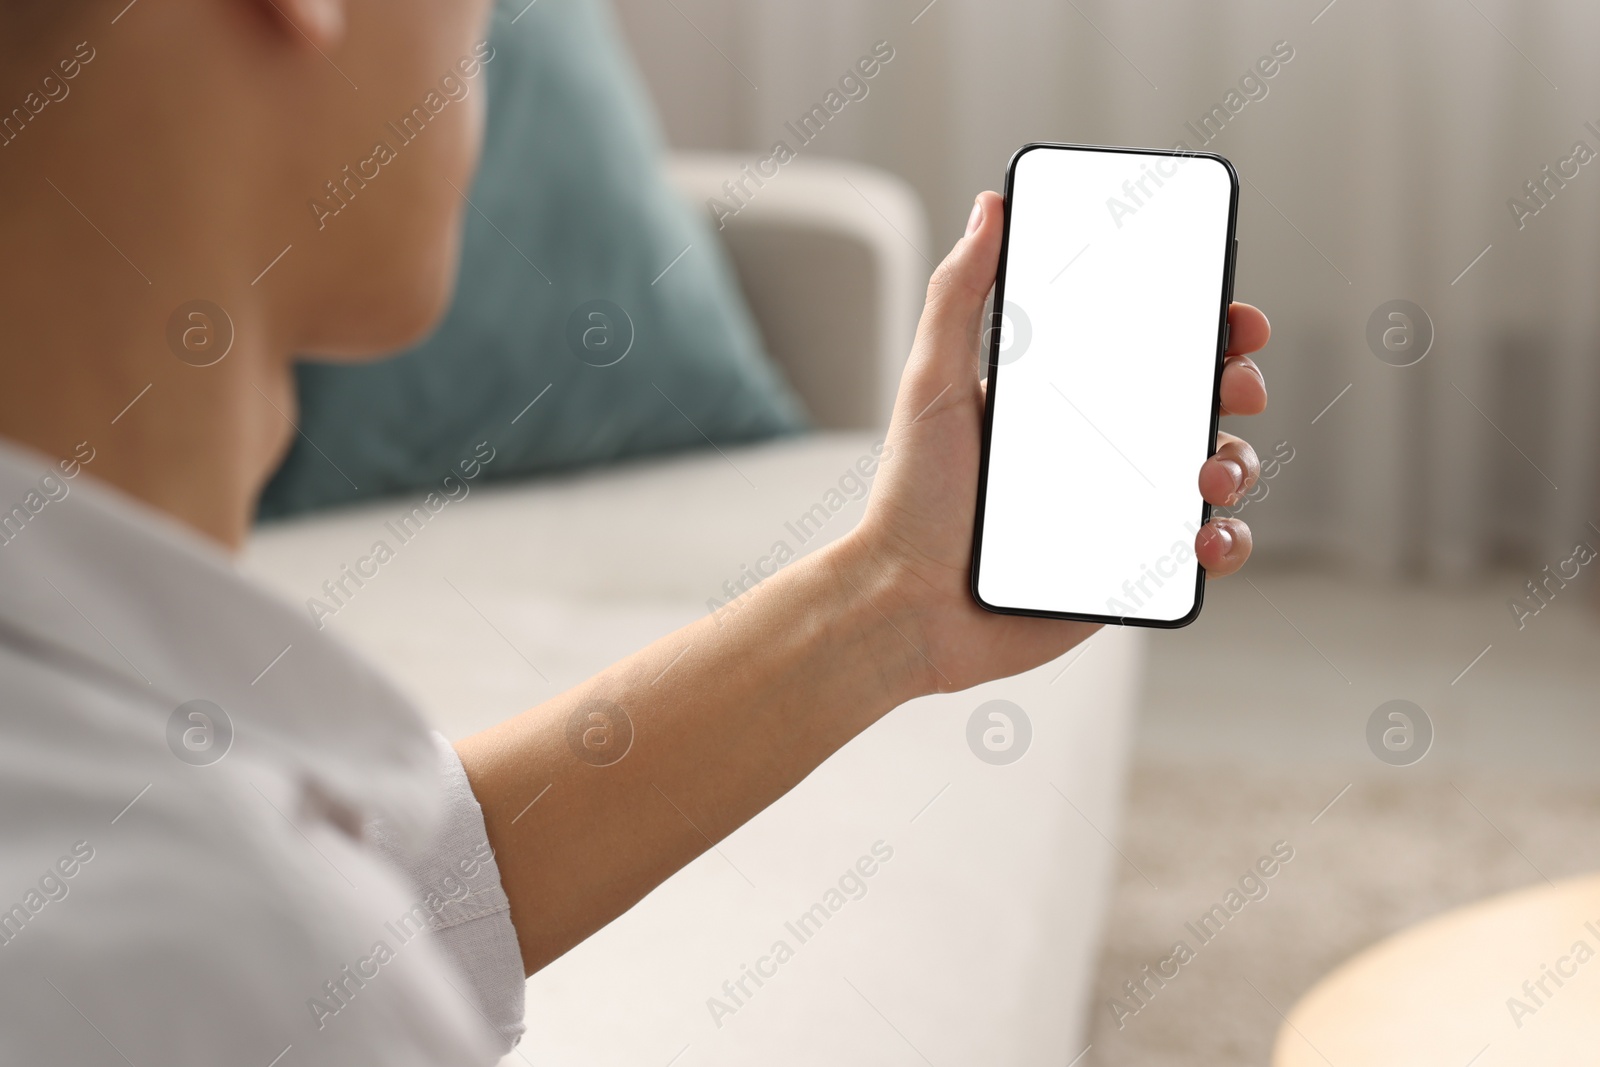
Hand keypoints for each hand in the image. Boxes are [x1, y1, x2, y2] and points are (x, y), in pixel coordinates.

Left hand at [846, 191, 1270, 693]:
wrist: (906, 604)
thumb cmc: (911, 497)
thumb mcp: (932, 382)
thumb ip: (959, 295)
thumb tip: (991, 207)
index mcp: (1064, 398)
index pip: (1150, 346)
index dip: (1203, 324)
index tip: (1232, 315)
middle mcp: (1100, 448)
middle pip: (1198, 402)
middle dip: (1235, 384)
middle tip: (1233, 383)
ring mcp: (1121, 509)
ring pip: (1216, 472)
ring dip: (1238, 463)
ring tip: (1208, 475)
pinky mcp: (1130, 569)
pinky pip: (1202, 550)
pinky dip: (1225, 540)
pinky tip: (1205, 536)